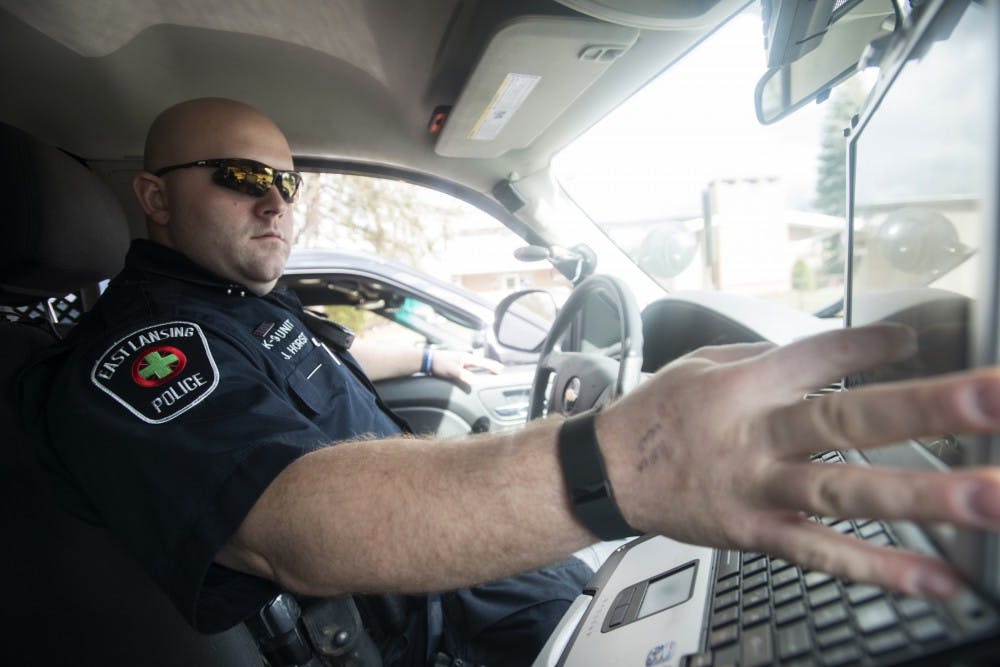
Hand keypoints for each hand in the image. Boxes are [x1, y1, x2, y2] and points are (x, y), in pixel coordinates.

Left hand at [430, 349, 503, 385]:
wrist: (426, 360)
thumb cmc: (439, 364)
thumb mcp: (452, 371)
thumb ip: (464, 375)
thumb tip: (475, 381)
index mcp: (466, 358)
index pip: (483, 362)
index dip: (492, 367)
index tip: (501, 370)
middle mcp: (464, 357)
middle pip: (481, 362)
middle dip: (490, 365)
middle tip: (499, 368)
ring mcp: (460, 359)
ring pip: (476, 363)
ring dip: (483, 366)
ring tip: (490, 368)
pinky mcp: (455, 363)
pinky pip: (470, 365)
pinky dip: (476, 367)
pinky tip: (474, 370)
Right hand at [598, 323, 999, 597]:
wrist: (609, 472)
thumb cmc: (660, 413)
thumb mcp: (706, 362)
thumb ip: (773, 357)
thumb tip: (837, 357)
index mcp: (745, 383)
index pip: (821, 354)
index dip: (872, 344)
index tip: (917, 339)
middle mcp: (757, 434)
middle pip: (849, 419)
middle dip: (926, 409)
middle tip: (992, 402)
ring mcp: (760, 490)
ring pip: (847, 492)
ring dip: (923, 496)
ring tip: (987, 500)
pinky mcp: (757, 534)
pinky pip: (824, 553)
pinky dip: (881, 569)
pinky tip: (937, 580)